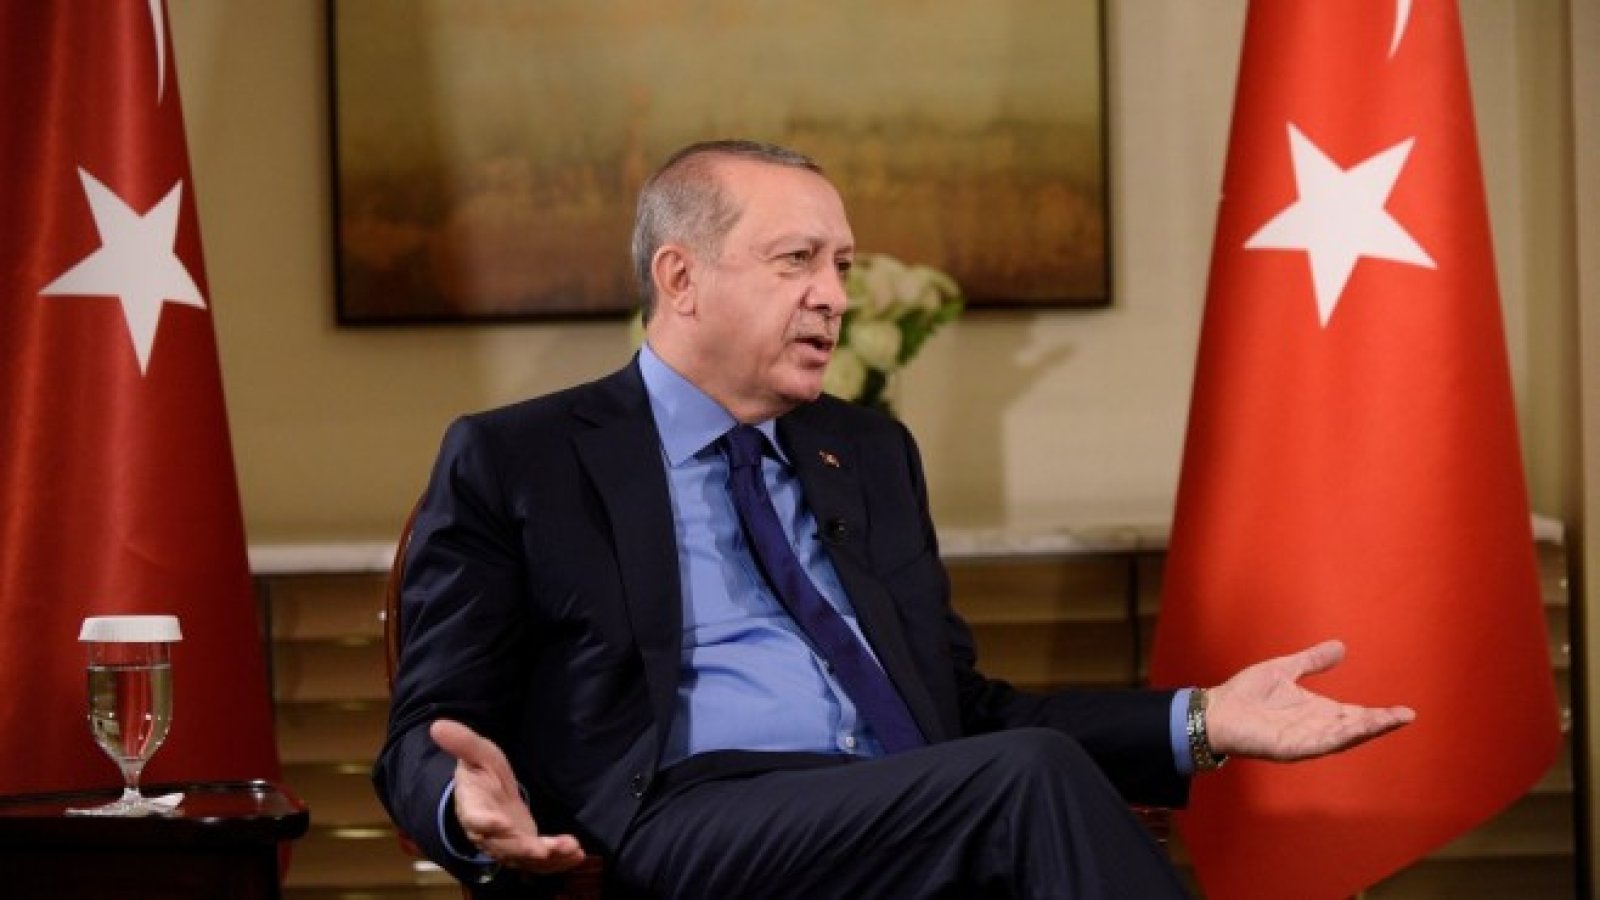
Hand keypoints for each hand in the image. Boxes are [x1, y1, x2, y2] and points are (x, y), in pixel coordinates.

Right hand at [430, 719, 587, 873]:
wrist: (488, 793)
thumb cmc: (481, 772)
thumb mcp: (476, 753)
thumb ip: (462, 743)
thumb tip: (437, 726)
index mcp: (473, 808)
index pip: (475, 819)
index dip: (486, 824)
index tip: (501, 824)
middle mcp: (488, 833)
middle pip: (504, 846)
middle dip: (525, 849)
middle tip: (545, 850)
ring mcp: (506, 844)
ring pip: (524, 858)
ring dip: (548, 858)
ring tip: (571, 850)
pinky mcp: (524, 849)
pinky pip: (539, 862)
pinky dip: (558, 862)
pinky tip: (577, 855)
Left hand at [1204, 640, 1415, 761]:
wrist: (1215, 710)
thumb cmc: (1246, 693)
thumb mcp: (1285, 669)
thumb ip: (1312, 661)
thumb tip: (1340, 646)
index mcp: (1316, 711)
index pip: (1354, 714)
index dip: (1378, 714)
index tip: (1404, 711)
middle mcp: (1314, 727)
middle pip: (1353, 727)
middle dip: (1379, 723)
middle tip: (1405, 716)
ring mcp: (1303, 739)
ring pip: (1341, 737)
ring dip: (1364, 730)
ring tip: (1388, 722)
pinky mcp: (1289, 747)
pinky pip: (1318, 743)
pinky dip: (1337, 737)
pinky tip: (1354, 730)